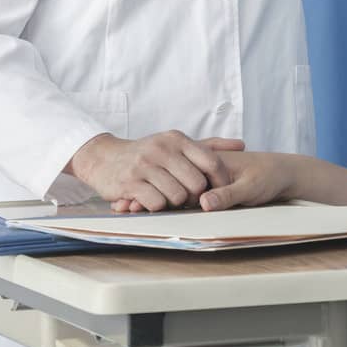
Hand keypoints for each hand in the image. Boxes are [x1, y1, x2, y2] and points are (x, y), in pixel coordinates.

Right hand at [68, 131, 244, 212]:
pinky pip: (157, 203)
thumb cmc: (147, 153)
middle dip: (196, 196)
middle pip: (196, 183)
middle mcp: (162, 149)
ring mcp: (145, 165)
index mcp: (177, 139)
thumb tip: (242, 144)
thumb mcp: (176, 142)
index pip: (211, 161)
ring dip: (176, 203)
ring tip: (171, 199)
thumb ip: (210, 145)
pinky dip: (159, 207)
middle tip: (191, 199)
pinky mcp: (130, 183)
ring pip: (177, 196)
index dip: (220, 181)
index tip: (219, 192)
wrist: (104, 158)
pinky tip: (154, 201)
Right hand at [198, 152, 295, 211]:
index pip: (190, 182)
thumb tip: (203, 203)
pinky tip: (216, 205)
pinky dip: (206, 201)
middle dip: (194, 199)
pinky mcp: (213, 182)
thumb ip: (227, 195)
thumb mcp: (249, 188)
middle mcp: (206, 163)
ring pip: (193, 190)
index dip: (196, 197)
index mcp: (212, 157)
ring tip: (222, 202)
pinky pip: (202, 194)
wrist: (284, 173)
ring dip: (199, 200)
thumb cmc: (269, 176)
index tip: (212, 204)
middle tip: (217, 203)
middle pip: (188, 186)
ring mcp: (208, 173)